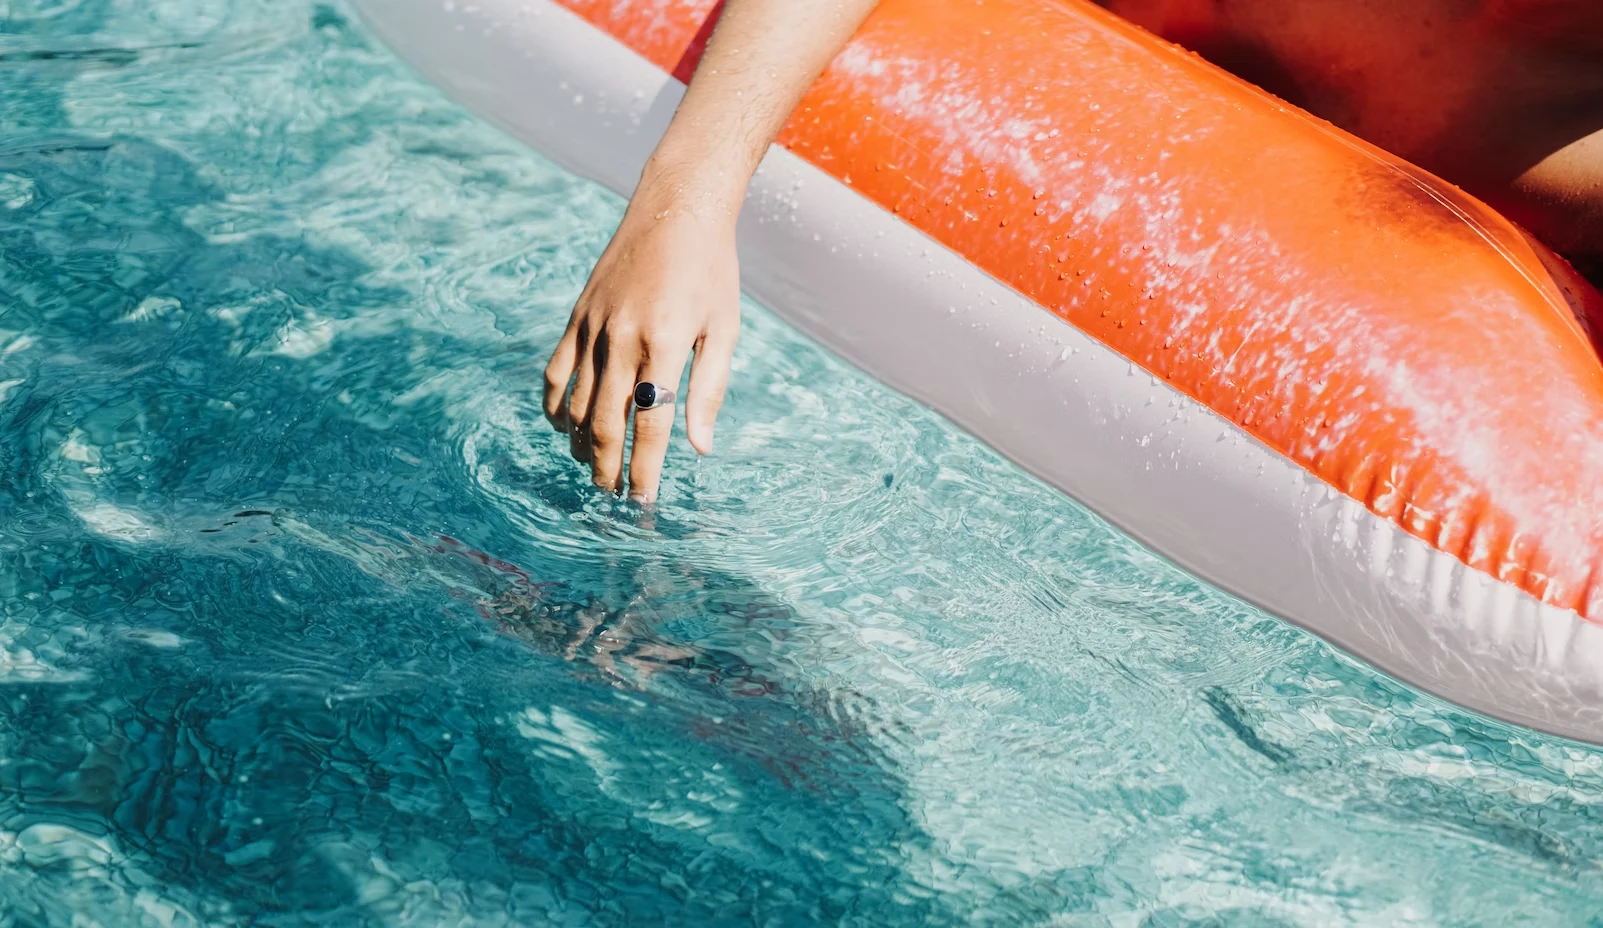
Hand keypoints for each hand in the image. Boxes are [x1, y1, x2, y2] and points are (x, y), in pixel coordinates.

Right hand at [543, 187, 740, 502]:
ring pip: (576, 402)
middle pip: (606, 422)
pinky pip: (556, 371)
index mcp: (667, 343)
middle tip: (612, 497)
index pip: (650, 423)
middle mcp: (624, 337)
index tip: (642, 504)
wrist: (675, 209)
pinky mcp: (577, 315)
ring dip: (581, 444)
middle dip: (608, 468)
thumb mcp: (725, 329)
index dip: (645, 470)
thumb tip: (700, 448)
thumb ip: (710, 390)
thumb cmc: (711, 272)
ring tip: (593, 470)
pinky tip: (564, 428)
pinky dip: (554, 405)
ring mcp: (594, 326)